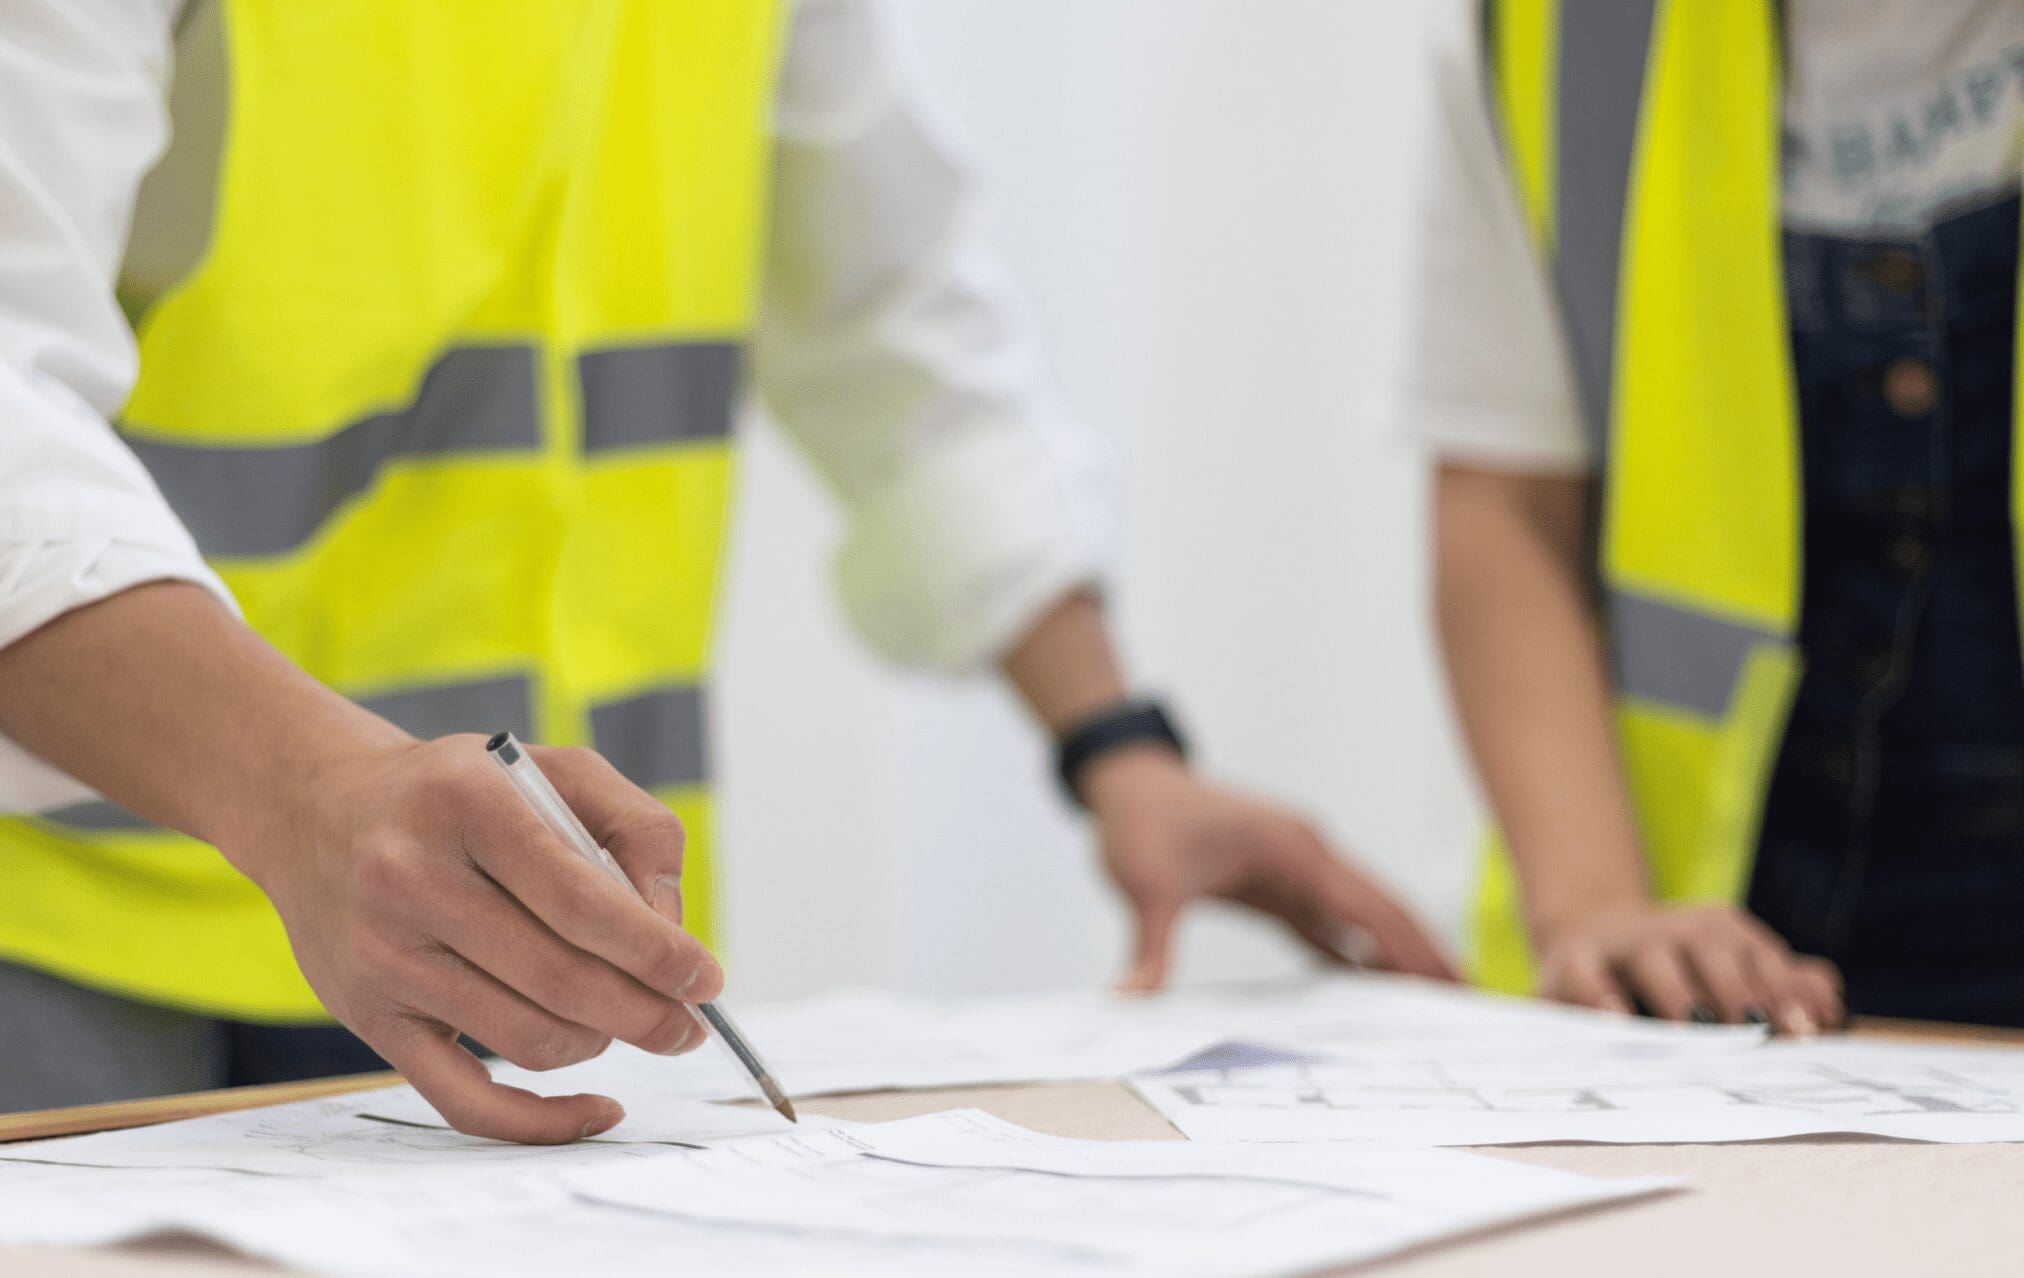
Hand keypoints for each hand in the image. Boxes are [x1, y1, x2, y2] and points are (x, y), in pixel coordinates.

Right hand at [231, 735, 723, 1143]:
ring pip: (527, 1039)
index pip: (582, 902)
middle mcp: (412, 880)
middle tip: (688, 1025)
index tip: (705, 979)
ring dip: (599, 1040)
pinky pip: (463, 1100)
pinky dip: (540, 1121)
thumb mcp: (552, 770)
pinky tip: (596, 1107)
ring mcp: (383, 956)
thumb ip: (634, 828)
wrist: (316, 810)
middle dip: (646, 1013)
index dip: (658, 953)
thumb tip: (670, 929)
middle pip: (560, 981)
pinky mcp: (367, 1017)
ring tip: (623, 1019)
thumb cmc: (458, 792)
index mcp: (467, 805)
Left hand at [1084, 746, 1455, 991]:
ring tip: (1440, 1005)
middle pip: (1380, 910)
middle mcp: (1307, 856)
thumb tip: (1133, 998)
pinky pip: (1330, 926)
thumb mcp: (1144, 883)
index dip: (1408, 946)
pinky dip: (1356, 954)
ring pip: (1362, 918)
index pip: (1364, 904)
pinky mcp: (1280, 886)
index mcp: (1291, 847)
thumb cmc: (1142, 821)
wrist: (1130, 785)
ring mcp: (1297, 870)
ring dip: (1397, 956)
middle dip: (1424, 955)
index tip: (1448, 983)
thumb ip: (1150, 944)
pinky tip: (1378, 991)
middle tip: (1471, 1004)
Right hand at [1534, 903, 1842, 1033]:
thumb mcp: (1732, 972)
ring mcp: (1623, 944)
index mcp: (1719, 931)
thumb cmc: (1678, 970)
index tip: (1804, 1034)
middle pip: (1712, 950)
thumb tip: (1832, 1008)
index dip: (1784, 993)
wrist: (1590, 936)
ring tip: (1696, 1031)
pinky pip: (1586, 975)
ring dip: (1678, 994)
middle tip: (1757, 1036)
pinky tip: (1619, 1022)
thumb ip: (1783, 988)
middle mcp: (1673, 929)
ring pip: (1655, 958)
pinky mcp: (1572, 962)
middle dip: (1739, 993)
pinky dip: (1600, 996)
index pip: (1758, 957)